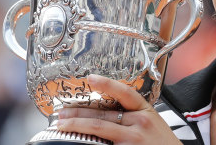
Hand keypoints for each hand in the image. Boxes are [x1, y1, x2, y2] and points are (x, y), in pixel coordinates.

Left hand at [57, 74, 181, 144]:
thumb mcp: (154, 124)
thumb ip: (135, 117)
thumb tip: (109, 112)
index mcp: (146, 112)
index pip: (125, 92)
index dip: (107, 84)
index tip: (91, 78)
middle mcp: (140, 123)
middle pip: (102, 114)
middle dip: (78, 113)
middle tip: (61, 113)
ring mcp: (132, 140)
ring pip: (98, 129)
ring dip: (76, 126)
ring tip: (62, 125)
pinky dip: (88, 143)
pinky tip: (78, 141)